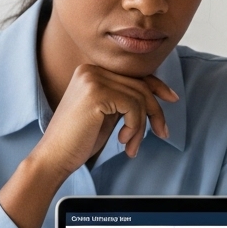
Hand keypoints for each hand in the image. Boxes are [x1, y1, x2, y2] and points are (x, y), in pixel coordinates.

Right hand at [0, 65, 176, 227]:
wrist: (54, 157)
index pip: (133, 74)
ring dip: (142, 127)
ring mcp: (92, 79)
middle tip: (161, 133)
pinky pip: (133, 107)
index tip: (172, 99)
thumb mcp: (108, 114)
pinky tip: (122, 140)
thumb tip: (156, 93)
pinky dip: (135, 127)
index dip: (157, 86)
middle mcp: (91, 70)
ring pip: (139, 98)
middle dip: (154, 112)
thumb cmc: (79, 140)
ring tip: (131, 145)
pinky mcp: (96, 93)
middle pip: (140, 85)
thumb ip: (125, 99)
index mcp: (91, 71)